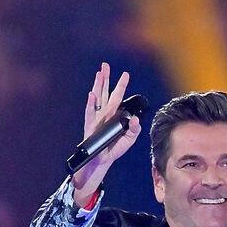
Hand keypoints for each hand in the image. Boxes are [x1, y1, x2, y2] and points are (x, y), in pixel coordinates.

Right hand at [72, 63, 141, 204]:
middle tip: (105, 65)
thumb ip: (134, 130)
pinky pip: (90, 113)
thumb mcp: (128, 140)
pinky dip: (90, 103)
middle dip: (106, 79)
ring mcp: (96, 119)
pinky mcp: (90, 126)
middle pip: (105, 93)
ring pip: (96, 98)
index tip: (125, 73)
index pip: (118, 98)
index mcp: (114, 115)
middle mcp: (104, 114)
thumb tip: (136, 120)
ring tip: (98, 73)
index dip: (121, 86)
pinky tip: (91, 94)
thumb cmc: (114, 149)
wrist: (102, 161)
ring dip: (97, 86)